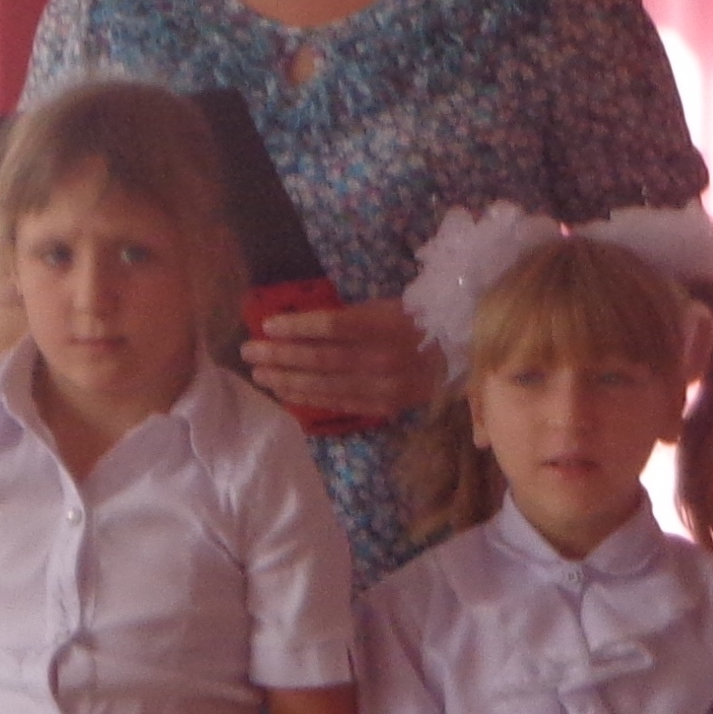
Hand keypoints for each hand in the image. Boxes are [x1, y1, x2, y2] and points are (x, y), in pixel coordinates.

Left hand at [241, 298, 443, 422]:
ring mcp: (384, 388)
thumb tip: (300, 323)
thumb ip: (352, 316)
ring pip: (326, 386)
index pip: (332, 328)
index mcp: (387, 325)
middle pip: (321, 359)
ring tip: (260, 375)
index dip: (296, 327)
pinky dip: (309, 399)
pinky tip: (286, 392)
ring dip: (287, 380)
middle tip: (249, 352)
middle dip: (280, 356)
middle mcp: (385, 359)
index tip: (266, 325)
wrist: (463, 355)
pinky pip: (339, 404)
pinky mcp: (384, 407)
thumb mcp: (391, 306)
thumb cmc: (422, 321)